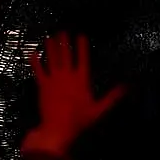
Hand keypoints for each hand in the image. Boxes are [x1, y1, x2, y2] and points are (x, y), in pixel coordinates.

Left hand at [21, 32, 124, 155]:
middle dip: (64, 41)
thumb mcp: (99, 109)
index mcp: (81, 79)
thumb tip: (126, 87)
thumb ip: (112, 96)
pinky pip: (38, 71)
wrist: (58, 128)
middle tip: (62, 31)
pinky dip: (35, 62)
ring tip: (49, 37)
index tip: (80, 35)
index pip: (83, 58)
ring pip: (52, 59)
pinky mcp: (43, 86)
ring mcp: (54, 79)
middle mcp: (67, 76)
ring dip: (51, 47)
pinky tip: (33, 54)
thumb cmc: (79, 120)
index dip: (82, 46)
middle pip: (66, 54)